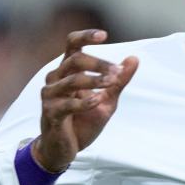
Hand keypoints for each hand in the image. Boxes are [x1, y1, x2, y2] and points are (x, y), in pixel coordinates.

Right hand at [32, 29, 137, 171]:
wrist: (64, 149)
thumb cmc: (82, 121)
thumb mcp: (107, 100)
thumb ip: (119, 81)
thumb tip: (134, 58)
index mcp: (67, 71)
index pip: (72, 44)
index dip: (85, 36)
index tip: (104, 35)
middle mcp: (55, 79)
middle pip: (75, 60)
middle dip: (99, 64)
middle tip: (117, 72)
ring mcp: (50, 96)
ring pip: (72, 79)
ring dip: (95, 80)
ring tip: (112, 82)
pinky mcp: (50, 114)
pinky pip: (67, 104)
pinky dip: (84, 101)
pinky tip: (97, 100)